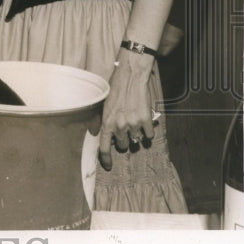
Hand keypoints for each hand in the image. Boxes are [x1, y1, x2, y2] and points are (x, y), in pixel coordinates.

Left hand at [97, 50, 156, 170]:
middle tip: (124, 130)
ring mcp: (134, 124)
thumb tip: (94, 133)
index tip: (108, 166)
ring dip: (135, 136)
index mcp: (106, 122)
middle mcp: (119, 126)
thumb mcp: (103, 105)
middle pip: (122, 145)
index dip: (106, 159)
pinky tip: (145, 123)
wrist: (130, 77)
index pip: (104, 148)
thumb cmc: (115, 89)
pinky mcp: (146, 120)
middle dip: (122, 140)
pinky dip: (148, 132)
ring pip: (136, 141)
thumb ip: (98, 120)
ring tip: (134, 124)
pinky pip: (149, 135)